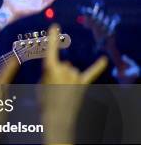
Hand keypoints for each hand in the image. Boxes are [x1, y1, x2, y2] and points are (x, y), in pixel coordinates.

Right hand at [40, 24, 107, 144]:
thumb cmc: (44, 102)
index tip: (55, 26)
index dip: (52, 37)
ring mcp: (75, 76)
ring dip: (67, 78)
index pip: (51, 49)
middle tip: (52, 88)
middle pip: (63, 64)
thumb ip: (50, 73)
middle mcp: (64, 69)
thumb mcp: (40, 84)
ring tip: (61, 92)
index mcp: (50, 68)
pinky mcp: (83, 84)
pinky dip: (98, 65)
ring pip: (72, 70)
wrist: (56, 118)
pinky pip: (92, 72)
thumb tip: (61, 70)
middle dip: (59, 73)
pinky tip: (104, 60)